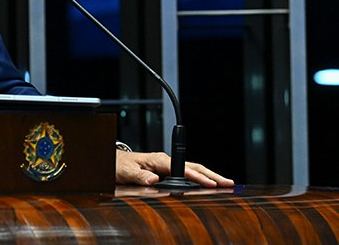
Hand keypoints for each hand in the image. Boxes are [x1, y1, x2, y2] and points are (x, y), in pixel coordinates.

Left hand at [115, 150, 234, 187]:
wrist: (114, 162)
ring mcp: (167, 166)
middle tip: (229, 183)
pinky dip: (201, 177)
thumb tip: (153, 180)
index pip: (182, 169)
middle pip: (193, 167)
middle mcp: (165, 161)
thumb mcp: (126, 172)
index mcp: (159, 159)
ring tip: (226, 183)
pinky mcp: (167, 171)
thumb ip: (139, 176)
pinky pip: (187, 173)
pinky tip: (209, 184)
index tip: (210, 184)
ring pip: (193, 169)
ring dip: (209, 176)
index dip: (197, 177)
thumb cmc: (119, 165)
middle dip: (212, 175)